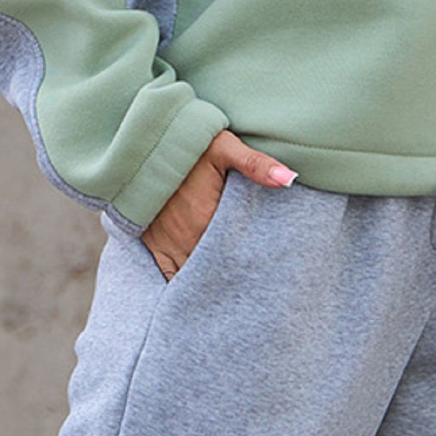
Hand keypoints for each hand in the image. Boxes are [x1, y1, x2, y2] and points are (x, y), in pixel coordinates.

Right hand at [142, 129, 296, 279]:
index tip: (265, 270)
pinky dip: (182, 285)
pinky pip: (169, 275)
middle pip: (216, 269)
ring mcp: (169, 245)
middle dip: (234, 275)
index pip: (236, 254)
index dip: (251, 264)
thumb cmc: (187, 144)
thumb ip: (256, 164)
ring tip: (231, 290)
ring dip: (211, 282)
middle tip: (253, 283)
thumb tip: (289, 178)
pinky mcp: (154, 245)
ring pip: (194, 277)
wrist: (145, 144)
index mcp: (207, 220)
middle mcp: (187, 239)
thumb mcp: (223, 147)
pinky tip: (197, 292)